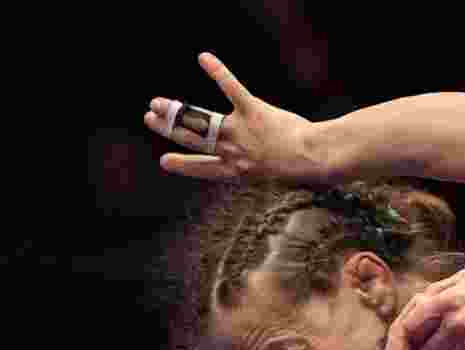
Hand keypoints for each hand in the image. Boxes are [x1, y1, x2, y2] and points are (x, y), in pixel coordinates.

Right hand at [144, 53, 323, 183]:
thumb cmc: (300, 168)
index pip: (203, 168)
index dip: (183, 164)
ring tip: (158, 103)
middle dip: (169, 129)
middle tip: (151, 118)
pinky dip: (218, 71)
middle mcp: (232, 152)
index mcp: (237, 171)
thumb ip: (257, 166)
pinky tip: (204, 58)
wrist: (313, 157)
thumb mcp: (273, 175)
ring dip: (176, 110)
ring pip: (200, 119)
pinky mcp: (253, 110)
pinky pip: (231, 87)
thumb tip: (251, 163)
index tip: (164, 161)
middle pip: (193, 139)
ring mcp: (240, 130)